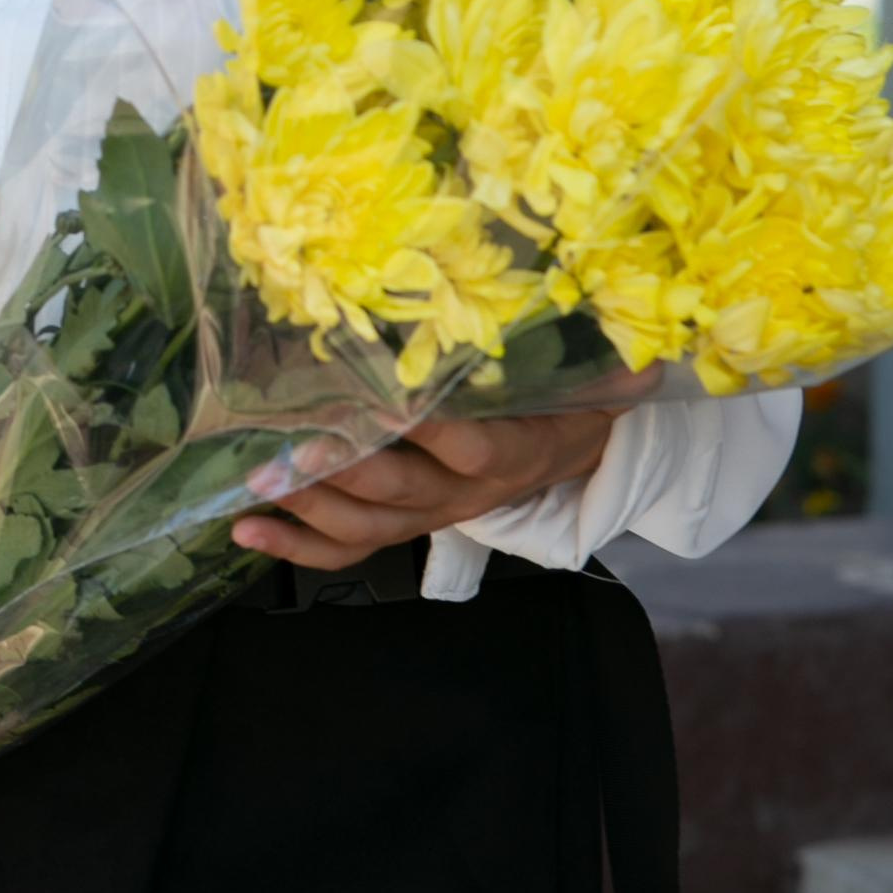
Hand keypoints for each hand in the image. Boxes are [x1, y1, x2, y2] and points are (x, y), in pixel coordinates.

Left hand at [228, 370, 657, 574]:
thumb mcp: (591, 374)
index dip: (423, 428)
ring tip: (255, 486)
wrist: (573, 452)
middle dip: (343, 472)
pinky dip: (297, 545)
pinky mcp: (406, 527)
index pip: (467, 443)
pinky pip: (350, 549)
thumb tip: (644, 344)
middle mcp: (465, 492)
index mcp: (510, 449)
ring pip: (368, 525)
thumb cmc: (566, 395)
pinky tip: (248, 530)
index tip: (379, 401)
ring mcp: (432, 515)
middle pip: (401, 490)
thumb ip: (604, 359)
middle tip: (292, 450)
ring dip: (307, 508)